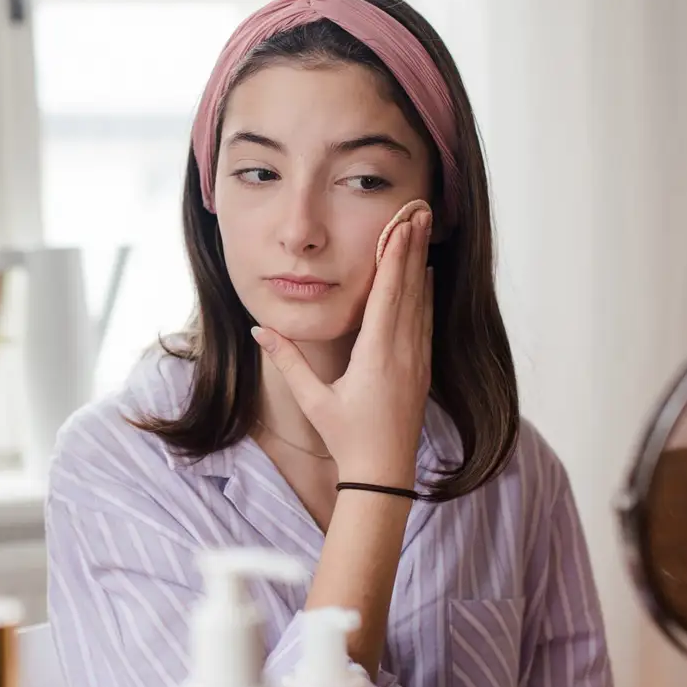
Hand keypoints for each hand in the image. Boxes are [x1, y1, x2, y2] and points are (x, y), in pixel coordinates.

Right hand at [253, 210, 433, 487]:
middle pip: (410, 289)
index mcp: (378, 355)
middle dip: (413, 248)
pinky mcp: (422, 370)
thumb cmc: (348, 438)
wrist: (384, 475)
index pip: (388, 294)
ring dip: (421, 265)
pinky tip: (426, 277)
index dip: (394, 256)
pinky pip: (426, 321)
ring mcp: (417, 360)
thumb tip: (259, 329)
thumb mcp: (314, 400)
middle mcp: (403, 352)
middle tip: (420, 211)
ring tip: (424, 231)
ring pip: (422, 302)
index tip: (401, 225)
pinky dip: (425, 294)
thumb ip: (287, 361)